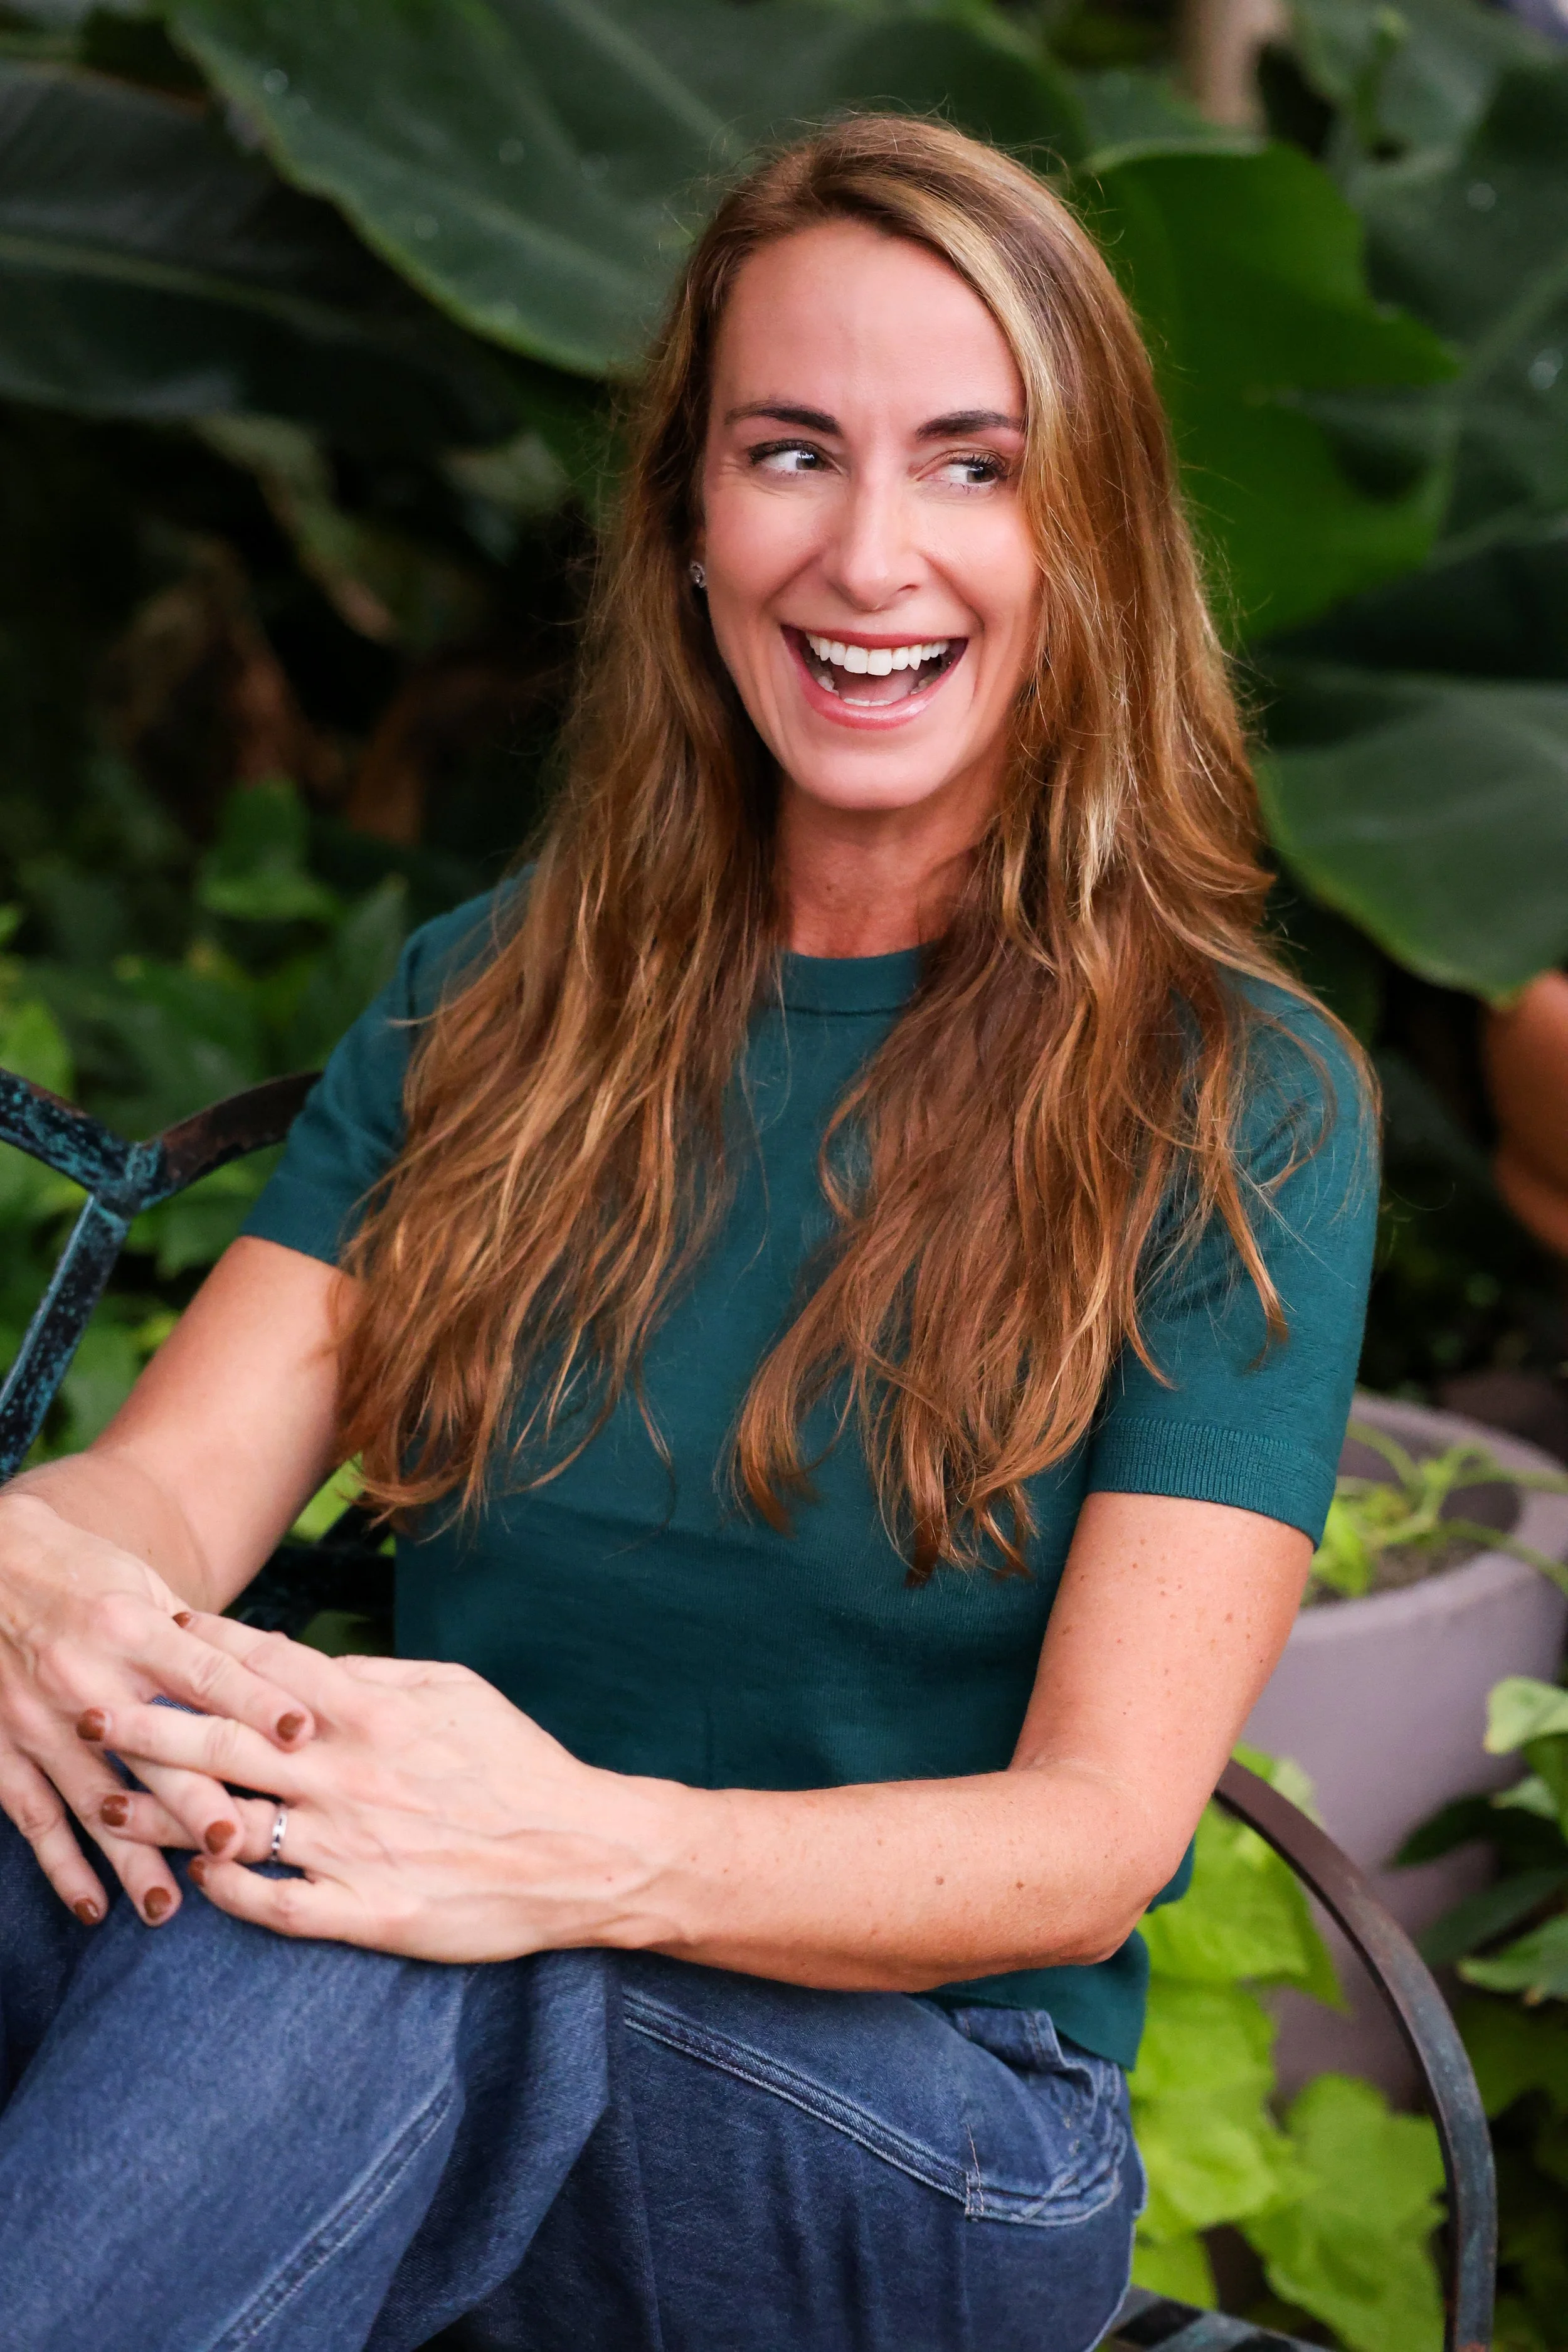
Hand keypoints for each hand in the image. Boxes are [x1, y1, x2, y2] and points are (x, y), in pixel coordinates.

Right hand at [0, 1493, 316, 1926]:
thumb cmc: (79, 1571)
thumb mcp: (142, 1585)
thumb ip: (199, 1636)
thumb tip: (277, 1662)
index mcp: (130, 1627)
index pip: (204, 1672)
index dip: (255, 1701)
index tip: (302, 1733)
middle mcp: (85, 1676)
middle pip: (151, 1748)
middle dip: (193, 1799)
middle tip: (237, 1846)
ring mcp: (38, 1719)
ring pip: (93, 1799)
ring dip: (130, 1857)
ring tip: (167, 1908)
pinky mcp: (1, 1748)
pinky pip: (34, 1817)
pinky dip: (62, 1866)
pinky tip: (93, 1907)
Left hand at [80, 1614, 692, 1961]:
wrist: (579, 1852)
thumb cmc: (516, 1764)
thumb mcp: (455, 1691)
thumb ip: (377, 1675)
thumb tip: (311, 1663)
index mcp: (374, 1712)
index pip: (269, 1671)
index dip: (204, 1649)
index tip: (153, 1633)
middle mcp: (352, 1774)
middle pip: (228, 1742)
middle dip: (152, 1722)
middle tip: (90, 1706)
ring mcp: (355, 1846)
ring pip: (238, 1825)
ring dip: (164, 1813)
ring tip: (107, 1798)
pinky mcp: (369, 1911)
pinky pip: (278, 1904)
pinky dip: (230, 1892)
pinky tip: (196, 1880)